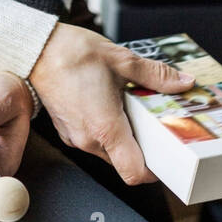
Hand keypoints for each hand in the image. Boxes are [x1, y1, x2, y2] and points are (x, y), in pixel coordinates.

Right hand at [29, 23, 195, 185]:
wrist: (37, 49)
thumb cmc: (73, 53)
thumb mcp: (122, 59)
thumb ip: (156, 75)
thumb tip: (183, 82)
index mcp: (105, 127)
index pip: (134, 172)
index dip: (153, 171)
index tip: (163, 156)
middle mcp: (89, 139)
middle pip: (123, 161)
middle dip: (140, 146)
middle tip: (150, 123)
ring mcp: (75, 137)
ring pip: (108, 152)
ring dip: (122, 137)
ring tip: (128, 108)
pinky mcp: (67, 131)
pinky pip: (92, 141)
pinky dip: (104, 130)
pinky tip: (107, 105)